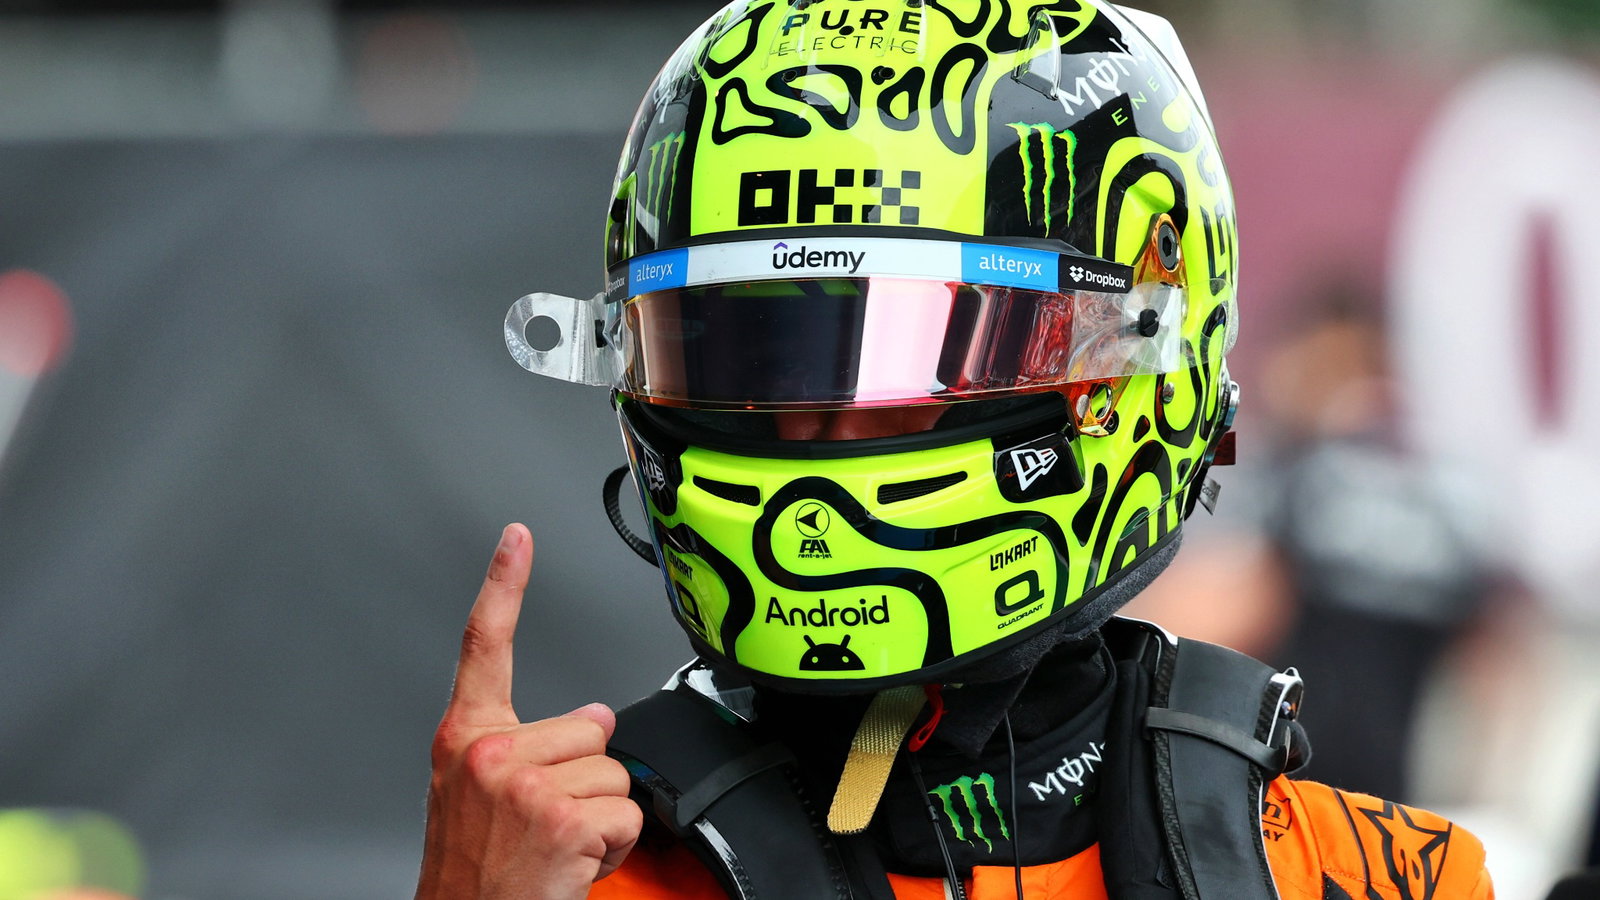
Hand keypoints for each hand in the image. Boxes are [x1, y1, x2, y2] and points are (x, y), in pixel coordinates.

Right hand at [415, 524, 642, 899]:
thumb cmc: (476, 876)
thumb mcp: (478, 800)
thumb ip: (527, 748)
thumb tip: (593, 719)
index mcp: (465, 739)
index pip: (484, 645)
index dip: (504, 584)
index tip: (518, 536)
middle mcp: (489, 752)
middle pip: (590, 724)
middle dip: (585, 777)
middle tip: (544, 823)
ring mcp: (523, 783)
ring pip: (614, 770)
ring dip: (600, 816)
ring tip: (555, 847)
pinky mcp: (560, 816)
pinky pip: (626, 812)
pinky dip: (614, 845)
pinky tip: (572, 863)